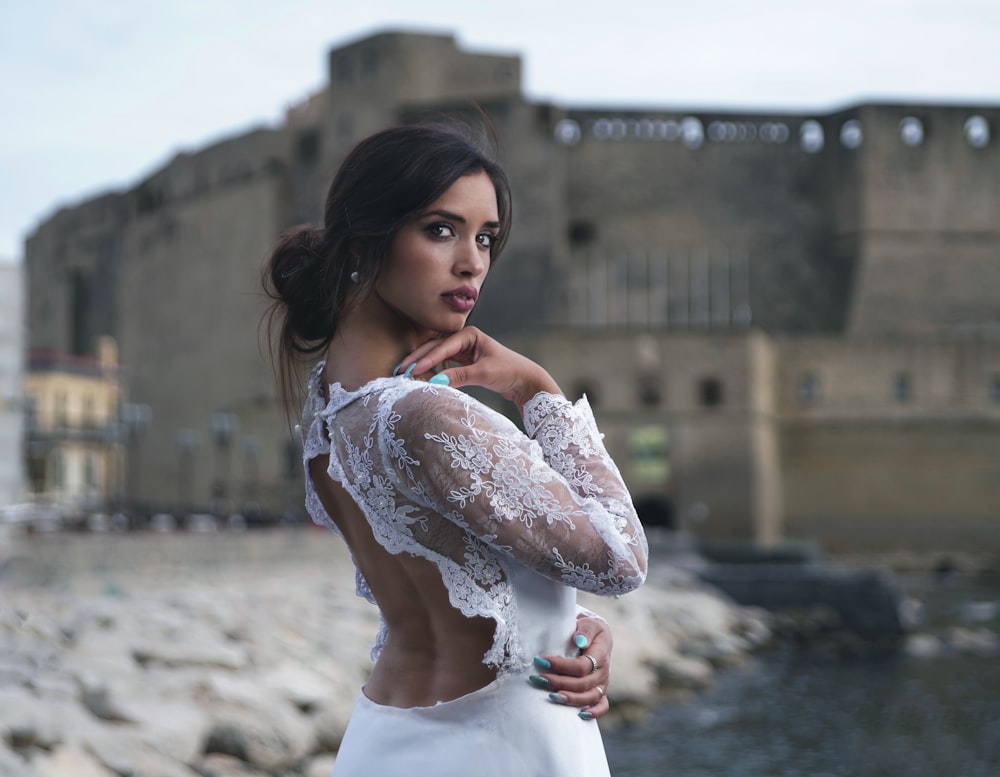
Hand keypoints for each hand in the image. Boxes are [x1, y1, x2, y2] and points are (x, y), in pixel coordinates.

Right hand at [398, 327, 560, 409]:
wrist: (525, 381)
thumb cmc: (509, 371)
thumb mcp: (484, 373)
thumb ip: (459, 377)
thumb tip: (435, 382)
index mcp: (469, 334)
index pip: (443, 347)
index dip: (427, 359)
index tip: (412, 370)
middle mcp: (464, 339)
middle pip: (435, 348)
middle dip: (418, 359)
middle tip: (400, 371)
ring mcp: (463, 350)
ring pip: (437, 356)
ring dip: (422, 364)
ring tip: (405, 374)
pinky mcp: (463, 362)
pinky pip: (443, 365)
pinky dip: (432, 371)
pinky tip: (420, 378)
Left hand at [531, 615, 611, 719]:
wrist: (597, 636)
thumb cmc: (588, 630)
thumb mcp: (589, 624)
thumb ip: (585, 631)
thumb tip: (579, 641)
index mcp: (600, 655)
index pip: (581, 666)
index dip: (561, 666)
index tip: (542, 662)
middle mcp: (603, 672)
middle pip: (582, 683)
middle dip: (559, 682)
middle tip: (538, 679)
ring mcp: (603, 684)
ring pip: (589, 697)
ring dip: (570, 699)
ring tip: (551, 697)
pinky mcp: (601, 691)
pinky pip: (602, 705)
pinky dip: (594, 712)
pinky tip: (580, 715)